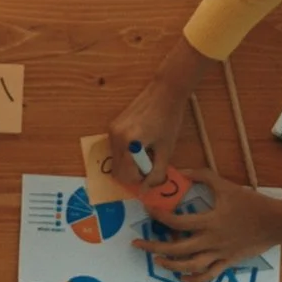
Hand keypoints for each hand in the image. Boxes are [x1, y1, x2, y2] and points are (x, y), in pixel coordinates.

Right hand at [104, 38, 211, 184]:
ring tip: (147, 151)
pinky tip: (141, 142)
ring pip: (115, 162)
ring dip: (130, 164)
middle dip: (133, 173)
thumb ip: (157, 172)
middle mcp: (116, 138)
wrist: (165, 91)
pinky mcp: (112, 126)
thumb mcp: (167, 149)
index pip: (127, 176)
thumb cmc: (169, 119)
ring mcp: (111, 131)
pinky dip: (127, 154)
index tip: (153, 172)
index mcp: (130, 144)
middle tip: (150, 164)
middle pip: (117, 171)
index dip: (141, 179)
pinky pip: (116, 150)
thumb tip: (146, 190)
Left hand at [131, 172, 281, 279]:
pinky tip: (181, 278)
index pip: (176, 221)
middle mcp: (210, 240)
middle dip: (154, 247)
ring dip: (170, 265)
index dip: (158, 217)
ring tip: (157, 260)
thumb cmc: (253, 204)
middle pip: (176, 249)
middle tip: (138, 244)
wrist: (277, 223)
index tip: (147, 211)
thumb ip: (204, 176)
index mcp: (209, 221)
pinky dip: (193, 279)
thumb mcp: (227, 186)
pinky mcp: (228, 262)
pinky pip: (207, 275)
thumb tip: (182, 171)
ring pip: (189, 266)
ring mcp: (219, 254)